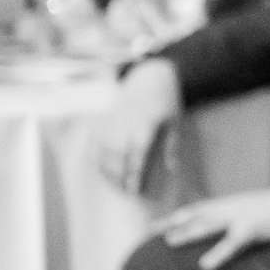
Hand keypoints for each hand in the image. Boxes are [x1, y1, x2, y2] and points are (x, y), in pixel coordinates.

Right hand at [96, 59, 182, 194]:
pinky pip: (95, 143)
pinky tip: (104, 170)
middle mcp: (126, 123)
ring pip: (103, 152)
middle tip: (126, 192)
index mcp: (146, 124)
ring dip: (107, 171)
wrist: (150, 77)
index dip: (135, 175)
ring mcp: (112, 120)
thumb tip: (171, 170)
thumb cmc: (165, 103)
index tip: (136, 190)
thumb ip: (172, 146)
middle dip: (119, 177)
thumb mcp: (174, 122)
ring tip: (116, 184)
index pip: (137, 156)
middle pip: (117, 157)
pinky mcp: (103, 118)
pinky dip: (97, 158)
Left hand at [158, 185, 269, 269]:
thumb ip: (238, 218)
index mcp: (232, 203)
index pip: (198, 209)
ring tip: (170, 242)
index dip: (176, 217)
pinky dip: (218, 253)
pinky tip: (206, 265)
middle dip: (173, 223)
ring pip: (209, 224)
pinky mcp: (254, 228)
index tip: (156, 225)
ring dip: (189, 232)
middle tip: (150, 232)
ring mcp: (242, 216)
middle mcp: (232, 207)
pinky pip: (232, 242)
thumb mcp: (256, 210)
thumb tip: (225, 229)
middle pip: (196, 214)